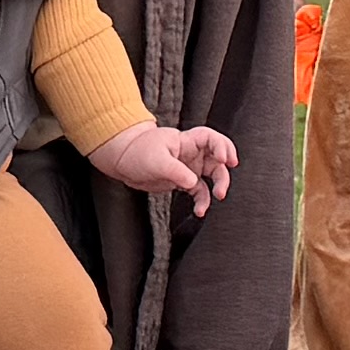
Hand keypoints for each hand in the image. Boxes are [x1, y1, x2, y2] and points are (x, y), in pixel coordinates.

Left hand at [93, 121, 236, 209]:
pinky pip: (199, 191)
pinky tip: (200, 210)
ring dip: (217, 187)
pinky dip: (202, 201)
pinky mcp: (183, 182)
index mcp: (186, 141)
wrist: (123, 162)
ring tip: (216, 197)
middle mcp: (191, 154)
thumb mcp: (157, 161)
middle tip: (221, 188)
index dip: (222, 146)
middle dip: (223, 173)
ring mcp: (188, 168)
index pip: (211, 139)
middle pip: (217, 160)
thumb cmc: (137, 152)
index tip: (226, 159)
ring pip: (211, 176)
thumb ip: (177, 172)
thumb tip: (193, 182)